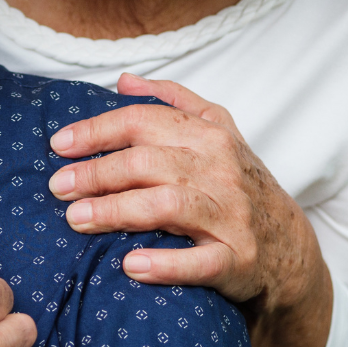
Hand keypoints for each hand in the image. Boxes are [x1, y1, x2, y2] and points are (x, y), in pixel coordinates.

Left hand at [47, 75, 319, 305]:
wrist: (289, 247)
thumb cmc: (239, 184)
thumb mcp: (218, 131)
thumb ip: (172, 100)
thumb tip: (123, 80)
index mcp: (208, 135)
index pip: (143, 121)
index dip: (97, 131)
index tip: (59, 145)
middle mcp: (220, 170)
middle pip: (148, 163)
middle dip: (97, 173)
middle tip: (58, 188)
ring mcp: (230, 215)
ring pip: (169, 206)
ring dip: (118, 210)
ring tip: (77, 218)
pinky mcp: (237, 259)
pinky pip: (201, 262)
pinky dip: (166, 263)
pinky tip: (131, 265)